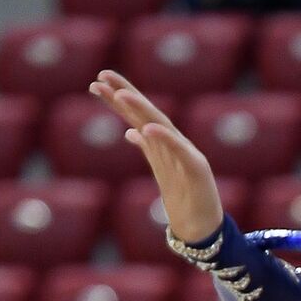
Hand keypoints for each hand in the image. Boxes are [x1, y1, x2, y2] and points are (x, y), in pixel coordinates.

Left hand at [88, 70, 222, 243]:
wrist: (203, 225)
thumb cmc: (185, 198)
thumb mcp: (161, 169)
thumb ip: (148, 148)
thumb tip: (130, 131)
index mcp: (164, 144)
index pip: (138, 115)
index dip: (119, 97)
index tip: (97, 81)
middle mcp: (175, 144)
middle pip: (148, 113)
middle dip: (126, 93)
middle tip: (103, 75)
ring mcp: (187, 155)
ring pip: (162, 127)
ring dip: (142, 110)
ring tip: (121, 96)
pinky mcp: (198, 170)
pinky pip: (180, 152)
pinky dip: (164, 139)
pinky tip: (147, 129)